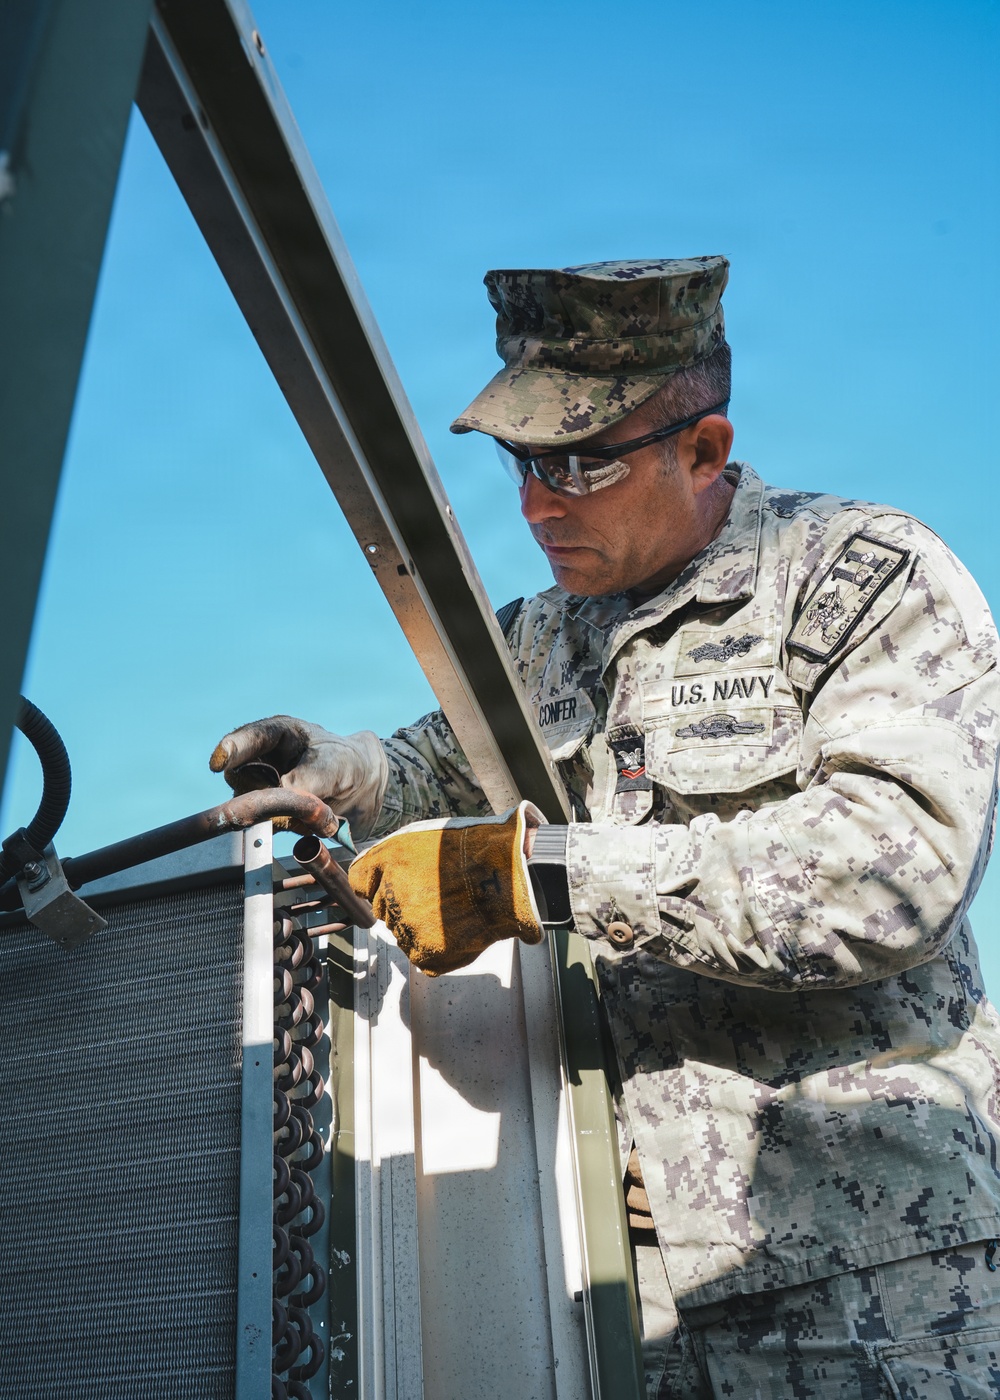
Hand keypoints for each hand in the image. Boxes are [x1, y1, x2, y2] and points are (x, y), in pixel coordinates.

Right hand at [209, 715, 388, 837]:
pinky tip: (308, 820)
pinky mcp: (267, 812)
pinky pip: (263, 823)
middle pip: (239, 776)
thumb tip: (277, 802)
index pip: (247, 738)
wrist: (363, 789)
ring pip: (248, 803)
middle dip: (261, 790)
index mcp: (276, 735)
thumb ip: (305, 781)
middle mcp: (262, 759)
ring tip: (314, 804)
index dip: (230, 750)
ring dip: (278, 810)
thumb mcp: (332, 767)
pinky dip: (285, 825)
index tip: (218, 764)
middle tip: (292, 794)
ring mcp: (261, 786)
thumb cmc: (346, 764)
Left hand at [347, 802, 545, 975]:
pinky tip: (458, 930)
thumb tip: (366, 880)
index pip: (362, 881)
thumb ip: (390, 856)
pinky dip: (440, 949)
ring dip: (424, 927)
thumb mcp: (424, 835)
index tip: (400, 883)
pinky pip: (423, 957)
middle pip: (386, 909)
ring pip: (404, 934)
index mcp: (386, 861)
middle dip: (408, 903)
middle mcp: (389, 895)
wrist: (507, 874)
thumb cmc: (476, 848)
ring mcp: (406, 927)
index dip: (381, 882)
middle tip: (440, 894)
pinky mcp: (426, 953)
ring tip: (455, 911)